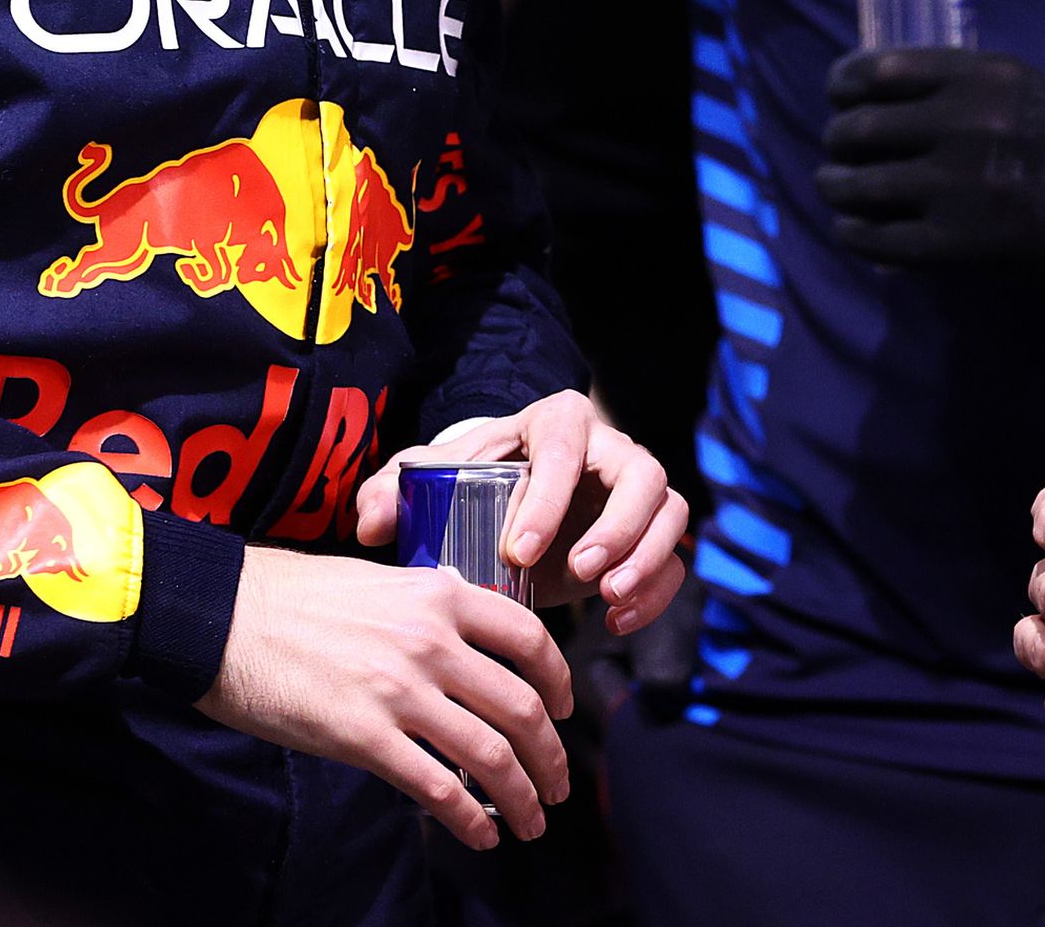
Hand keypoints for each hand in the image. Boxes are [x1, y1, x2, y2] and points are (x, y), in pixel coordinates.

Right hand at [195, 546, 573, 848]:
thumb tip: (465, 634)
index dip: (559, 682)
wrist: (224, 617)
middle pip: (521, 708)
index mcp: (440, 597)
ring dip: (522, 797)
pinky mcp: (365, 737)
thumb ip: (429, 607)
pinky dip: (470, 820)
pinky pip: (438, 789)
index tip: (564, 710)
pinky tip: (481, 835)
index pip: (530, 639)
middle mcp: (431, 642)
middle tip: (558, 783)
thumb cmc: (294, 598)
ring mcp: (400, 692)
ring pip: (491, 755)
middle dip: (551, 756)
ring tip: (532, 819)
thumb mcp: (381, 581)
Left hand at [353, 390, 689, 635]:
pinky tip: (616, 621)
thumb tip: (370, 523)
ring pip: (670, 512)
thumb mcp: (428, 478)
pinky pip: (674, 558)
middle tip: (580, 573)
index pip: (566, 447)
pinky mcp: (651, 534)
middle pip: (642, 473)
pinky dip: (656, 592)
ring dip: (647, 557)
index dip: (549, 497)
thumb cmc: (468, 481)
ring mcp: (638, 491)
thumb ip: (391, 491)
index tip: (516, 551)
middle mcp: (610, 449)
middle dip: (617, 526)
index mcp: (556, 422)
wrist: (505, 499)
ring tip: (607, 597)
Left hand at [816, 48, 1044, 289]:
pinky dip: (857, 235)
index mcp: (982, 74)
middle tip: (837, 154)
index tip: (838, 96)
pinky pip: (878, 239)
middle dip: (836, 142)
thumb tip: (875, 99)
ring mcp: (960, 186)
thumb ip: (957, 87)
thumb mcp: (1024, 87)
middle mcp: (965, 123)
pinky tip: (859, 231)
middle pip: (857, 129)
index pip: (875, 71)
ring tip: (839, 191)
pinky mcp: (962, 244)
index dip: (842, 85)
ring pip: (857, 185)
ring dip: (837, 188)